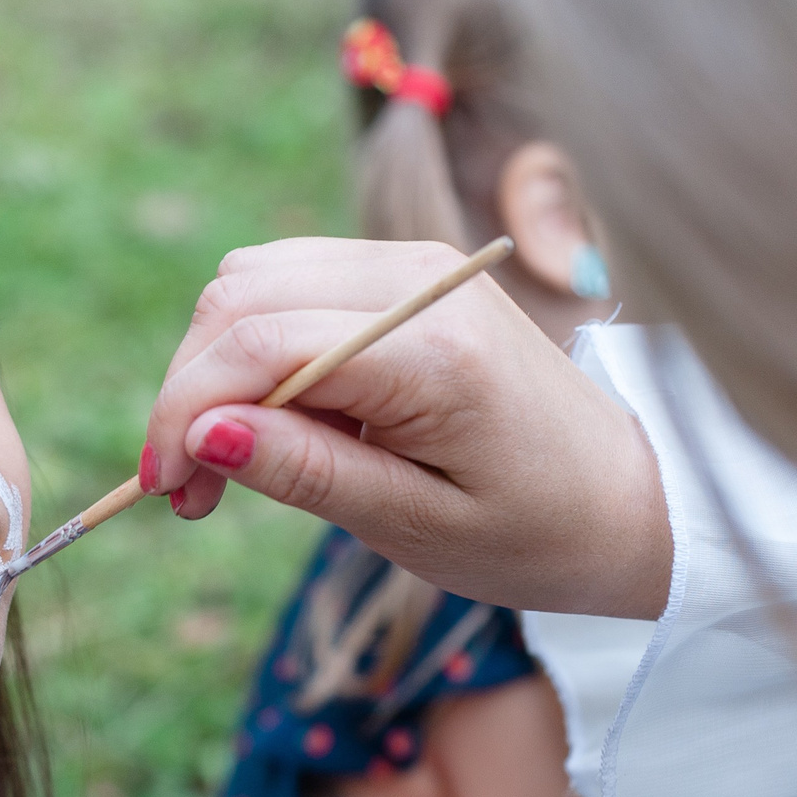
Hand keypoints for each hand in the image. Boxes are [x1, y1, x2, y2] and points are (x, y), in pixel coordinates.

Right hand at [140, 237, 674, 619]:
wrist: (630, 498)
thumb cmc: (536, 531)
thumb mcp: (416, 527)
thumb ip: (306, 472)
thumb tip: (203, 433)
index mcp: (432, 350)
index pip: (260, 343)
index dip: (183, 412)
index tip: (165, 491)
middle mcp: (417, 280)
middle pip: (240, 296)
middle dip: (188, 391)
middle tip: (189, 494)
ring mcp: (411, 264)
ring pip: (251, 280)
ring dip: (214, 367)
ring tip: (226, 464)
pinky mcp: (404, 272)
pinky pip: (288, 285)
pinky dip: (252, 348)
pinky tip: (271, 422)